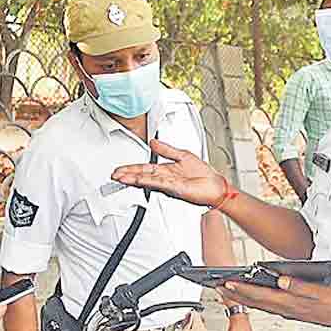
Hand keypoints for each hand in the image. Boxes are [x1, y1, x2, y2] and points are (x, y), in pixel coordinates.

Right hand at [112, 139, 226, 206]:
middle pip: (142, 175)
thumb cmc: (203, 174)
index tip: (120, 169)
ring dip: (133, 179)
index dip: (131, 168)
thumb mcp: (182, 155)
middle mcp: (165, 178)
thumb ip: (166, 149)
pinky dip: (147, 181)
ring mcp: (168, 184)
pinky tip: (138, 180)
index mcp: (166, 170)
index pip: (144, 168)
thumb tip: (153, 142)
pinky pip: (158, 183)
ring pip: (147, 180)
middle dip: (127, 175)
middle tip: (114, 175)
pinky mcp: (175, 188)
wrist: (215, 185)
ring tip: (120, 178)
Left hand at [219, 275, 330, 330]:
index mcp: (291, 303)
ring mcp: (290, 312)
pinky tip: (256, 299)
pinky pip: (271, 307)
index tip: (227, 283)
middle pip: (256, 302)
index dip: (242, 289)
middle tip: (219, 287)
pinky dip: (259, 302)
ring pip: (262, 306)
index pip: (261, 295)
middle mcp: (287, 310)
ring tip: (231, 291)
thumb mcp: (321, 292)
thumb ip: (300, 287)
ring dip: (245, 298)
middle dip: (236, 294)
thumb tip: (281, 281)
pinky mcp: (295, 312)